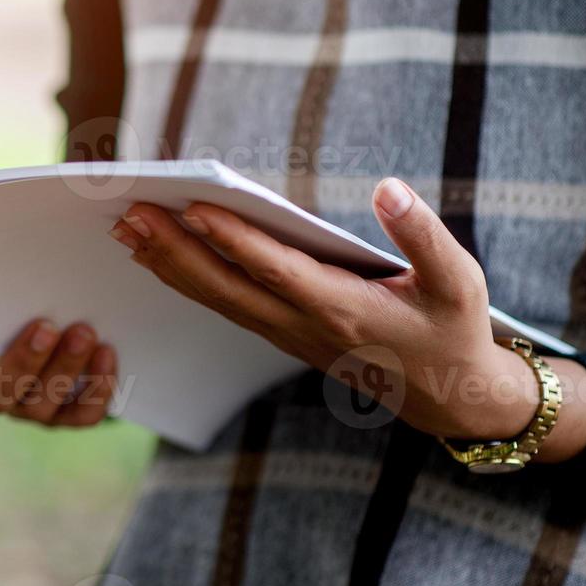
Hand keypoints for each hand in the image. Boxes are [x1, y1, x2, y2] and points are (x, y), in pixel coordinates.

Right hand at [0, 320, 117, 427]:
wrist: (63, 339)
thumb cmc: (14, 323)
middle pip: (2, 390)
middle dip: (25, 359)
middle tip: (46, 325)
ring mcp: (35, 410)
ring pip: (47, 403)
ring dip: (67, 369)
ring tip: (85, 333)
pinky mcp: (70, 415)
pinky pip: (84, 414)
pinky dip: (98, 388)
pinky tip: (107, 354)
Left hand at [110, 178, 585, 460]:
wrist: (447, 396)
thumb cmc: (453, 329)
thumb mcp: (459, 281)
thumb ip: (423, 235)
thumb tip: (389, 189)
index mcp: (345, 308)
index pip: (278, 270)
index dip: (236, 240)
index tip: (196, 208)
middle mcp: (304, 324)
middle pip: (227, 287)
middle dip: (176, 250)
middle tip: (131, 213)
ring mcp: (286, 332)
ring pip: (217, 298)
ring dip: (169, 264)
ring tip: (126, 228)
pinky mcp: (280, 332)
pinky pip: (223, 303)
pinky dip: (186, 278)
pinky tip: (156, 255)